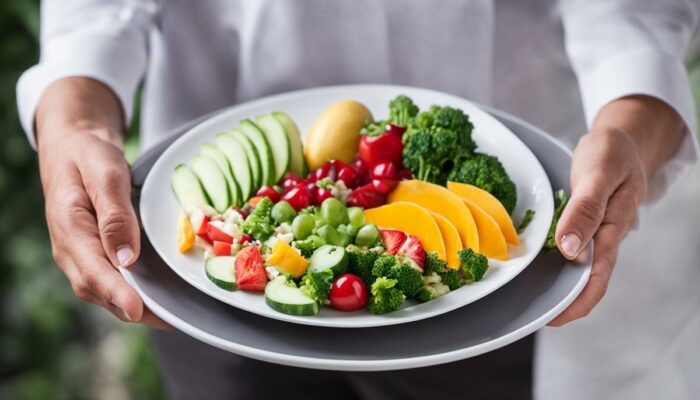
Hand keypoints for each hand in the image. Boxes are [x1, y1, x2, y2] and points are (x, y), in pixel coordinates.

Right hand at [36, 78, 169, 328]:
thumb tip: (126, 259)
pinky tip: (160, 296)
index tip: (137, 310)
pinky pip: (110, 280)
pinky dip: (133, 292)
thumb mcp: (104, 174)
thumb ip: (114, 215)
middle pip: (98, 290)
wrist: (75, 145)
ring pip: (104, 290)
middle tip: (171, 320)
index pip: (92, 270)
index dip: (116, 293)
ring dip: (134, 305)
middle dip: (132, 308)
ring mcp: (80, 254)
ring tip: (171, 315)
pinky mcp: (93, 253)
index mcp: (69, 227)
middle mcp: (71, 248)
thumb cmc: (90, 154)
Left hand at [549, 96, 684, 325]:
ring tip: (532, 298)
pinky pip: (573, 250)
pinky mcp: (586, 223)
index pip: (597, 276)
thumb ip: (586, 209)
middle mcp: (604, 235)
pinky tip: (538, 266)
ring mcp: (596, 231)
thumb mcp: (600, 173)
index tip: (554, 317)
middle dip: (566, 302)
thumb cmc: (612, 153)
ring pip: (580, 267)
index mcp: (612, 227)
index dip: (577, 301)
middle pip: (588, 279)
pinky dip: (557, 262)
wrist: (622, 139)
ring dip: (560, 284)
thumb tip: (569, 249)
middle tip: (535, 316)